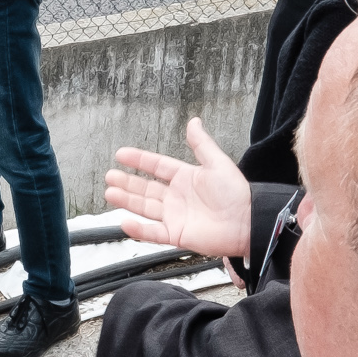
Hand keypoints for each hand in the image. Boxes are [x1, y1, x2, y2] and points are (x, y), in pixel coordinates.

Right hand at [104, 119, 252, 258]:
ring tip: (110, 194)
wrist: (248, 221)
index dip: (139, 160)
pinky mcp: (177, 234)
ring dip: (127, 201)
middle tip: (110, 176)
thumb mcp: (218, 162)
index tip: (121, 154)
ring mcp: (175, 216)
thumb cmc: (237, 193)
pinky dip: (139, 230)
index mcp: (186, 178)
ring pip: (145, 208)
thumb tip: (193, 121)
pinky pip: (154, 232)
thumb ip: (201, 143)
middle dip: (127, 182)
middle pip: (145, 188)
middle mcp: (177, 197)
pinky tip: (125, 222)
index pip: (156, 167)